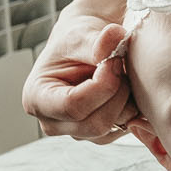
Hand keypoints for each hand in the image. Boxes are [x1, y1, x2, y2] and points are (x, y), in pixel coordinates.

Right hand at [21, 0, 132, 140]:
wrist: (84, 47)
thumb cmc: (74, 41)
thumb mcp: (80, 35)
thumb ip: (97, 41)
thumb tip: (115, 36)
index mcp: (37, 98)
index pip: (73, 105)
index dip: (102, 85)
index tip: (114, 60)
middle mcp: (53, 123)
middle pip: (96, 124)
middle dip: (117, 93)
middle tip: (121, 65)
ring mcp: (77, 132)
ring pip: (113, 128)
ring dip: (127, 100)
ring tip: (121, 73)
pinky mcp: (99, 135)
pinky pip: (125, 129)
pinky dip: (132, 108)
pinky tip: (126, 86)